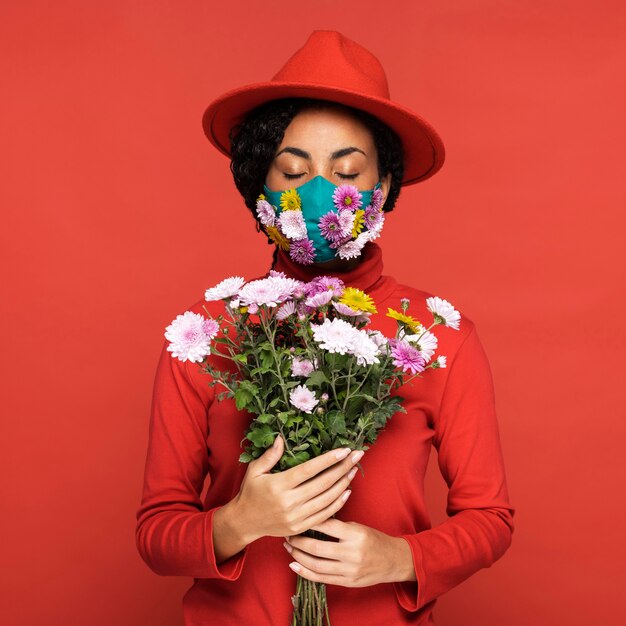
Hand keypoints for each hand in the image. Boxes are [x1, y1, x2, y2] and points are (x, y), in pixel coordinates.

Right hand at [232, 435, 363, 543]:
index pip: (309, 470)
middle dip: (342, 467)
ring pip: (327, 499)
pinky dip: (338, 503)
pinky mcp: (301, 527)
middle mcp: (289, 502)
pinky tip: (347, 491)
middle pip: (323, 483)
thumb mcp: (254, 470)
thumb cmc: (251, 492)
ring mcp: (296, 517)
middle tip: (357, 455)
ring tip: (354, 470)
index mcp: (279, 485)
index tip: (344, 450)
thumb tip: (281, 438)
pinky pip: (324, 515)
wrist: (245, 522)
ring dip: (343, 483)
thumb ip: (270, 455)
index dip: (328, 460)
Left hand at [282, 517, 414, 586]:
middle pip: (317, 547)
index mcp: (355, 534)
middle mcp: (352, 553)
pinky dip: (305, 572)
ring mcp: (349, 570)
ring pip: (316, 565)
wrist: (393, 560)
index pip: (326, 525)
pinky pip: (322, 578)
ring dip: (298, 556)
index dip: (309, 521)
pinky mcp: (347, 582)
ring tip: (288, 547)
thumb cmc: (373, 539)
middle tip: (288, 533)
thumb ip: (338, 526)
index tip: (297, 517)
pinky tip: (294, 565)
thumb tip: (313, 518)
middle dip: (298, 540)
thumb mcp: (358, 527)